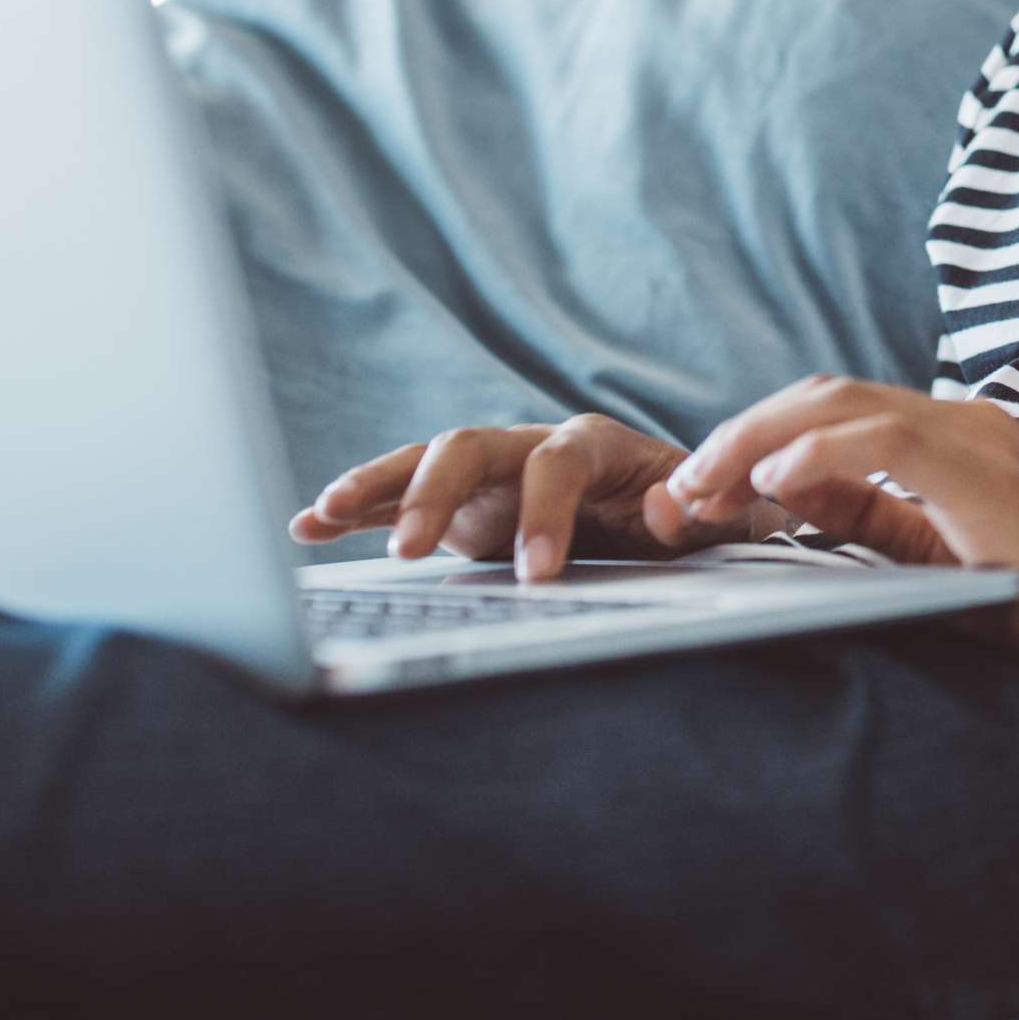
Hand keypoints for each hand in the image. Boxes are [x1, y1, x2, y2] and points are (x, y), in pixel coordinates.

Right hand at [287, 414, 797, 577]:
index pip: (559, 462)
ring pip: (424, 460)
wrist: (677, 512)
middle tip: (415, 553)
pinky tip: (309, 525)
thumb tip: (664, 508)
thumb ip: (693, 515)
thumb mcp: (709, 519)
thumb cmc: (693, 516)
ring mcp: (490, 472)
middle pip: (472, 444)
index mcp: (596, 445)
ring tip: (325, 512)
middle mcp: (532, 446)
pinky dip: (358, 505)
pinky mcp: (461, 504)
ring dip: (377, 484)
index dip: (545, 512)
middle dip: (437, 492)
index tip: (538, 575)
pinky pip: (400, 495)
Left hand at [662, 376, 1018, 721]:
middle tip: (681, 485)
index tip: (694, 486)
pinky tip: (777, 483)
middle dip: (741, 434)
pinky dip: (825, 455)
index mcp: (946, 436)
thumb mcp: (929, 555)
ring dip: (762, 441)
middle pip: (825, 396)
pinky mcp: (993, 478)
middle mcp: (962, 422)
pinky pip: (893, 444)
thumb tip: (781, 491)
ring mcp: (981, 441)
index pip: (830, 411)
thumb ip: (867, 516)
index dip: (753, 438)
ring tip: (706, 482)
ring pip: (847, 407)